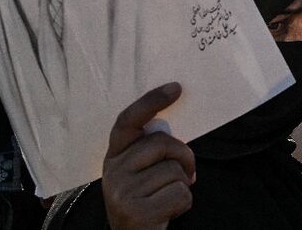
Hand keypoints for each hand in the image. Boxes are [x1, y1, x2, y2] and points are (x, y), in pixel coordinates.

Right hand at [102, 82, 194, 229]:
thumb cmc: (143, 201)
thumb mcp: (138, 173)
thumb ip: (149, 151)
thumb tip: (174, 134)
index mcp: (114, 155)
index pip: (129, 120)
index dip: (151, 101)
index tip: (176, 88)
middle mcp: (113, 170)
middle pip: (162, 143)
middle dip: (184, 156)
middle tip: (189, 172)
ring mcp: (121, 191)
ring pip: (174, 171)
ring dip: (183, 185)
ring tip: (170, 196)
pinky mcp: (135, 211)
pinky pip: (179, 193)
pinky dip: (184, 203)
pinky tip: (169, 212)